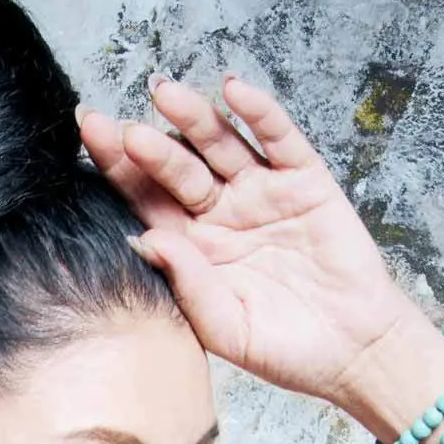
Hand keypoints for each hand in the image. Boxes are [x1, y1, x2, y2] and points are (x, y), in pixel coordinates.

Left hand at [78, 76, 443, 421]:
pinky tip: (236, 91)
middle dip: (148, 146)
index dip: (119, 168)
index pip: (146, 200)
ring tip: (167, 95)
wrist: (353, 352)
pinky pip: (280, 140)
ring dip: (194, 118)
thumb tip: (145, 238)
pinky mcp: (305, 182)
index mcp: (192, 246)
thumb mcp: (226, 327)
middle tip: (122, 128)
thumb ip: (188, 285)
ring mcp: (262, 193)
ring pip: (221, 145)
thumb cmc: (285, 349)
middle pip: (177, 168)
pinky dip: (261, 114)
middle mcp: (221, 212)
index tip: (90, 136)